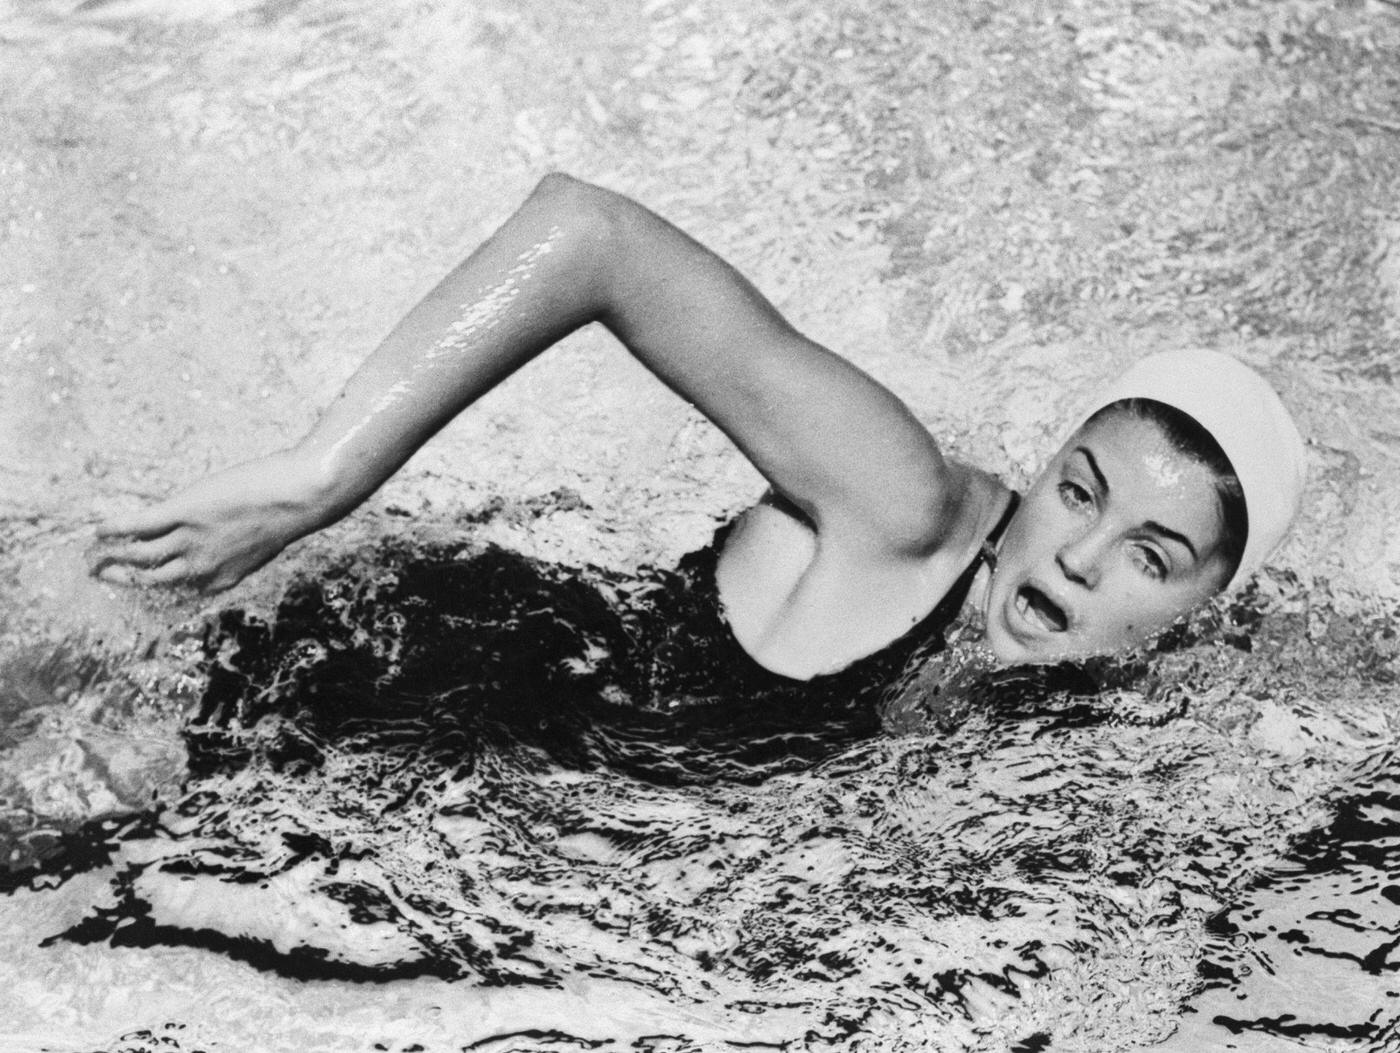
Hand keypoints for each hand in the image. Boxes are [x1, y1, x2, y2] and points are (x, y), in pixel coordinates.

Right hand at [91, 451, 337, 591]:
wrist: (302, 496)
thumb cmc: (287, 514)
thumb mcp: (257, 544)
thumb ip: (232, 550)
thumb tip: (214, 539)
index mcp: (220, 580)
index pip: (173, 591)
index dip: (147, 588)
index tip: (132, 582)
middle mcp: (201, 567)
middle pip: (148, 580)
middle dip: (119, 578)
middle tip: (99, 572)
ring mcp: (191, 540)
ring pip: (138, 556)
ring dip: (109, 557)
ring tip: (91, 553)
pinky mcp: (184, 512)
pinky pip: (138, 525)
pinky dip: (114, 529)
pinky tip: (100, 528)